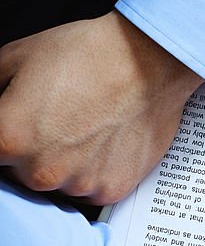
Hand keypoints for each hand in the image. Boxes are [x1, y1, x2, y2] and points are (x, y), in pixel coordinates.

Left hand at [0, 11, 202, 203]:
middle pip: (19, 175)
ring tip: (84, 129)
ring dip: (64, 164)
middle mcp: (41, 170)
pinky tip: (103, 142)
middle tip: (55, 122)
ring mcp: (79, 184)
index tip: (19, 127)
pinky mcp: (112, 190)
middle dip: (31, 152)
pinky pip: (91, 191)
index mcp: (8, 139)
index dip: (5, 138)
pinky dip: (95, 173)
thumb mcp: (13, 57)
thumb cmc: (87, 54)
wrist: (149, 62)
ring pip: (58, 184)